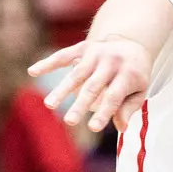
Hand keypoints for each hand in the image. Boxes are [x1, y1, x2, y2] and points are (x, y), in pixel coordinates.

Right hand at [28, 37, 149, 132]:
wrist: (131, 43)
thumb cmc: (134, 74)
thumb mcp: (140, 90)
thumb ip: (129, 107)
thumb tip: (121, 127)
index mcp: (128, 73)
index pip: (114, 96)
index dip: (103, 112)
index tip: (93, 128)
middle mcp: (111, 61)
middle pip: (93, 86)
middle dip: (80, 104)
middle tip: (69, 121)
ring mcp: (96, 52)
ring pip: (76, 74)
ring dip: (62, 89)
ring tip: (49, 105)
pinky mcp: (83, 47)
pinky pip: (63, 55)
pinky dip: (48, 63)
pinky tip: (32, 71)